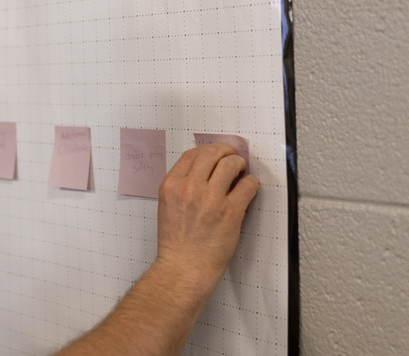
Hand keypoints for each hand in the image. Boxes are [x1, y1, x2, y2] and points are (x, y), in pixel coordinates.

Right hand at [155, 142, 259, 298]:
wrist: (183, 268)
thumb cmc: (176, 243)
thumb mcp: (168, 206)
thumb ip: (181, 186)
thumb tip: (205, 171)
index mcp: (171, 186)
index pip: (191, 154)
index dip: (207, 151)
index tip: (216, 155)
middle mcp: (189, 188)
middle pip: (212, 153)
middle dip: (226, 151)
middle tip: (232, 158)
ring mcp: (210, 199)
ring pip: (231, 164)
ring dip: (239, 164)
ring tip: (240, 172)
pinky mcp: (230, 212)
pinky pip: (248, 184)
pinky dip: (251, 183)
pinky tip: (247, 189)